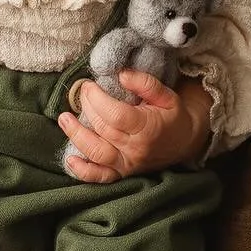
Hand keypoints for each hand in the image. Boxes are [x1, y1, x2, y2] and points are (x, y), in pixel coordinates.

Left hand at [60, 71, 210, 181]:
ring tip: (64, 119)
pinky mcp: (122, 173)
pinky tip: (70, 160)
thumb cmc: (173, 115)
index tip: (89, 85)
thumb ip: (145, 83)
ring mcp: (128, 164)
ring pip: (97, 152)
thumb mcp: (166, 94)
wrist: (186, 142)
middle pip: (103, 129)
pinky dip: (84, 171)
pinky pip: (101, 177)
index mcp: (147, 128)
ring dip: (77, 136)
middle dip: (86, 108)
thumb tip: (120, 74)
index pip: (115, 114)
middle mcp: (136, 149)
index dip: (97, 99)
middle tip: (81, 92)